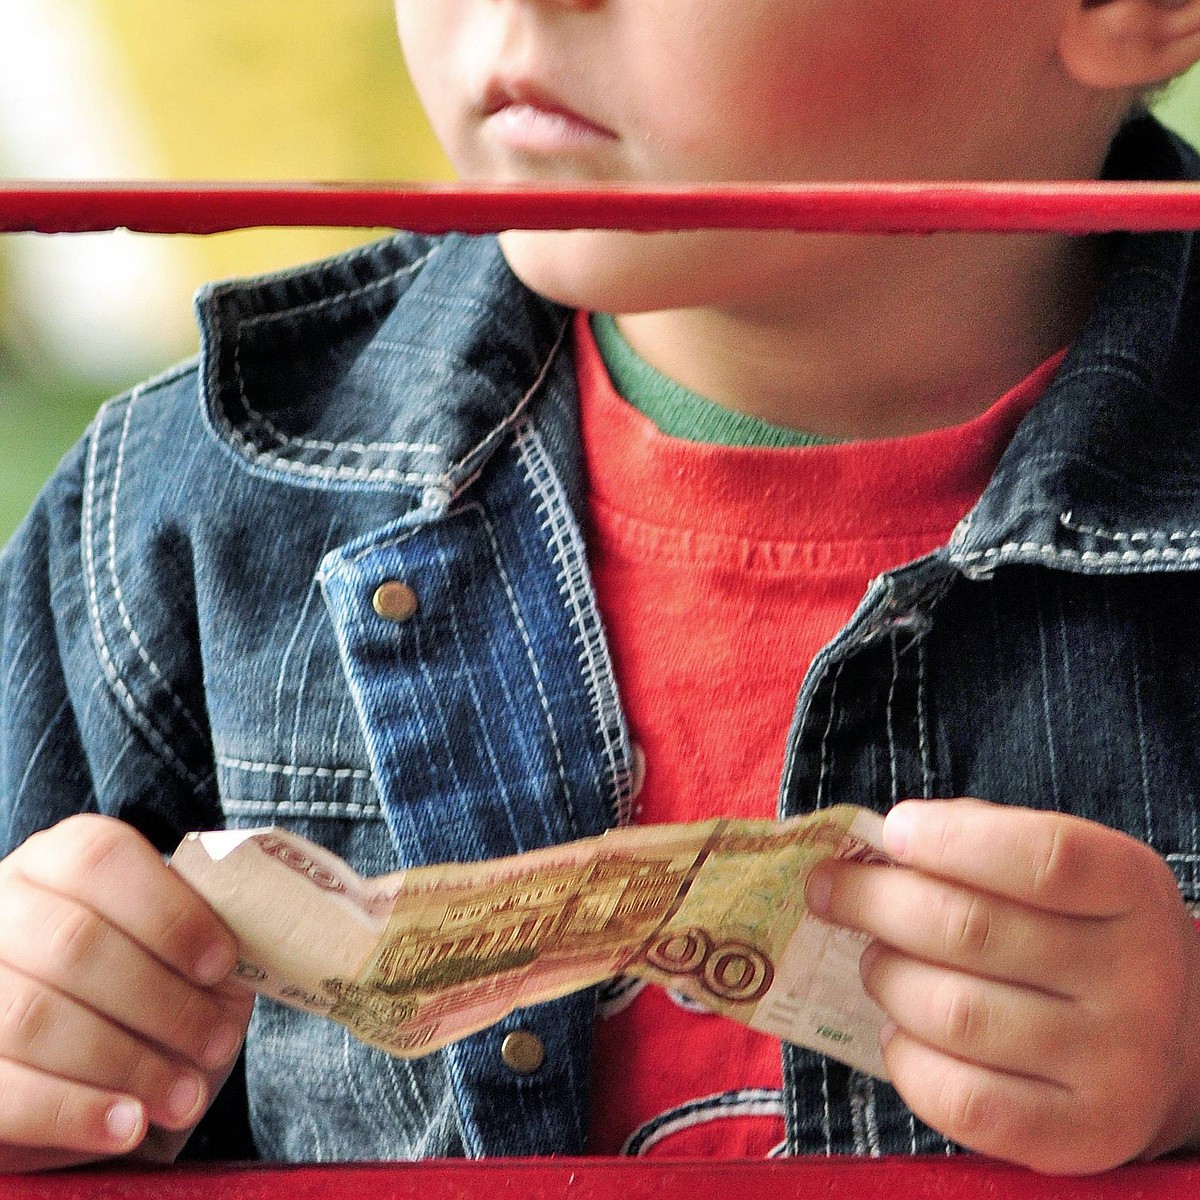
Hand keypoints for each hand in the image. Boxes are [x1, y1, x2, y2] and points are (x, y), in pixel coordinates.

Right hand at [0, 815, 254, 1172]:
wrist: (92, 1066)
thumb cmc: (152, 992)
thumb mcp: (182, 955)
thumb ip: (208, 938)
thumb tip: (257, 947)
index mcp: (59, 859)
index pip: (101, 859)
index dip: (168, 912)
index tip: (223, 964)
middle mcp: (2, 905)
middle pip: (74, 942)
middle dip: (160, 1002)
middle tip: (218, 1045)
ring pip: (33, 1015)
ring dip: (124, 1063)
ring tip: (185, 1097)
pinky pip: (2, 1091)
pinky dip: (72, 1112)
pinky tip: (128, 1127)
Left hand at [805, 799, 1199, 1173]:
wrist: (1164, 1042)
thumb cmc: (1073, 931)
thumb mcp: (1056, 867)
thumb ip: (978, 841)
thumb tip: (879, 845)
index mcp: (1132, 889)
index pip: (1042, 858)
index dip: (951, 840)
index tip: (892, 832)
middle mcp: (1139, 979)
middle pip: (970, 931)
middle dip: (873, 903)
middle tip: (830, 893)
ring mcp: (1116, 1065)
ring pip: (953, 1013)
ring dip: (886, 978)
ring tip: (876, 963)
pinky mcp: (1081, 1137)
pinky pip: (960, 1099)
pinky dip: (904, 1058)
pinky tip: (900, 1031)